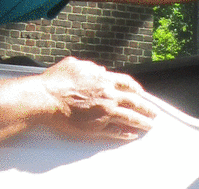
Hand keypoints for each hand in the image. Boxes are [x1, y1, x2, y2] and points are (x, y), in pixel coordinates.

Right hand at [38, 57, 157, 140]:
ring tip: (149, 125)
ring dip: (142, 122)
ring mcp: (104, 112)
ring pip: (130, 118)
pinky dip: (125, 133)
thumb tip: (100, 70)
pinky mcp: (97, 127)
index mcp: (103, 79)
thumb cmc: (55, 81)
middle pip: (133, 101)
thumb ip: (90, 66)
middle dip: (146, 107)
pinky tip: (131, 135)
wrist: (45, 98)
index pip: (127, 83)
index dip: (137, 88)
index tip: (142, 93)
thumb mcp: (74, 64)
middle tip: (153, 112)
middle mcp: (108, 95)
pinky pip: (116, 131)